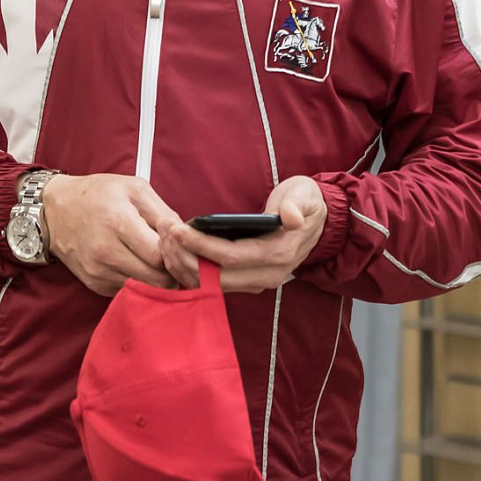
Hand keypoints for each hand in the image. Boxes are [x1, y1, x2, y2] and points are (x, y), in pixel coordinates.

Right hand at [42, 173, 180, 296]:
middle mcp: (106, 251)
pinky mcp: (95, 284)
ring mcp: (99, 271)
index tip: (180, 248)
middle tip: (176, 260)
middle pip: (155, 279)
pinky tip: (138, 265)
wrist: (56, 211)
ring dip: (156, 279)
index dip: (176, 254)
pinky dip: (138, 282)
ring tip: (158, 263)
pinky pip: (127, 291)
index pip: (159, 256)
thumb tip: (186, 236)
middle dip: (171, 271)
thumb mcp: (134, 188)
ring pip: (144, 289)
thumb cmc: (98, 194)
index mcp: (119, 222)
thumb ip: (164, 212)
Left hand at [158, 176, 326, 293]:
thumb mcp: (305, 196)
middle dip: (184, 255)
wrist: (318, 223)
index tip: (177, 229)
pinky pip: (211, 284)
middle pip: (216, 276)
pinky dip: (189, 271)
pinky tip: (174, 252)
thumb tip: (290, 217)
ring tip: (164, 239)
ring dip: (182, 265)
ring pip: (210, 284)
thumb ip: (296, 206)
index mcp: (279, 254)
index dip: (201, 245)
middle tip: (163, 232)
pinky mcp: (245, 282)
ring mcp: (256, 282)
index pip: (232, 256)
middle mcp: (266, 275)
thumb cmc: (305, 205)